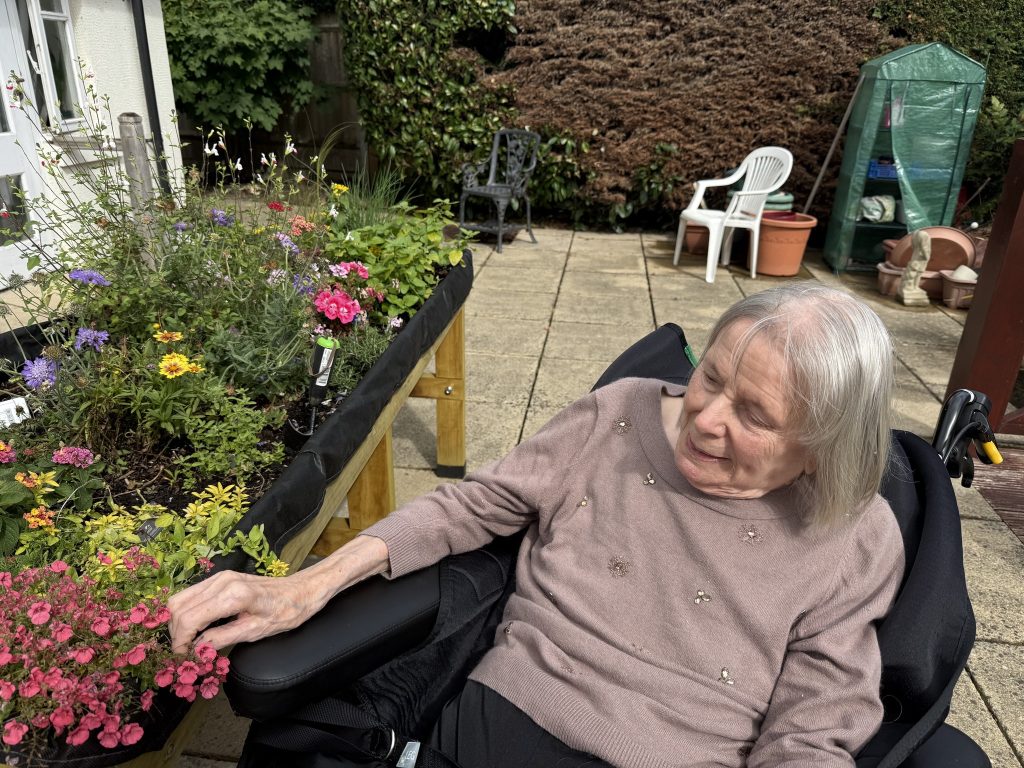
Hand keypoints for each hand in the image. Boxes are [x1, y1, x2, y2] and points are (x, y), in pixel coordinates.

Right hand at [167, 569, 318, 653]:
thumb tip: (195, 650)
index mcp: (232, 595)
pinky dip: (187, 612)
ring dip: (178, 623)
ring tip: (188, 643)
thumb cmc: (285, 612)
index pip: (189, 619)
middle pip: (178, 607)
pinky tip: (196, 628)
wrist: (302, 590)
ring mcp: (221, 577)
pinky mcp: (221, 578)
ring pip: (181, 599)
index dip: (179, 642)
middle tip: (184, 654)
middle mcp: (222, 582)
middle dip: (176, 633)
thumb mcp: (255, 632)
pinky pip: (192, 594)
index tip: (181, 658)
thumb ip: (222, 639)